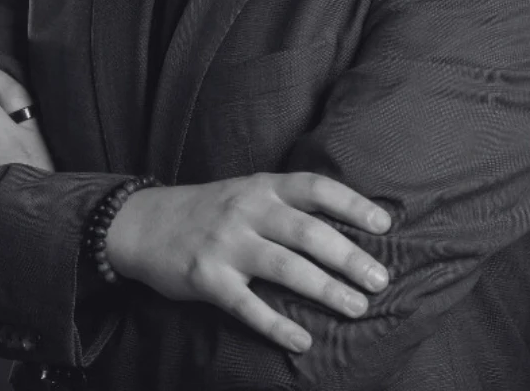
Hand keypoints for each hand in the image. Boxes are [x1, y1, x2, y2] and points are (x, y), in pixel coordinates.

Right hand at [106, 171, 391, 353]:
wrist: (145, 223)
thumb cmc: (210, 210)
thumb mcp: (248, 192)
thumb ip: (287, 204)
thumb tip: (344, 225)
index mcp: (263, 187)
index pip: (316, 188)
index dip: (352, 204)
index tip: (384, 225)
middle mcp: (248, 211)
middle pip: (308, 231)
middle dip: (348, 256)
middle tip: (380, 279)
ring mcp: (226, 244)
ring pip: (285, 267)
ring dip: (325, 289)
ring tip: (356, 308)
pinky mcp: (207, 279)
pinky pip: (247, 306)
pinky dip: (276, 324)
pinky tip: (302, 341)